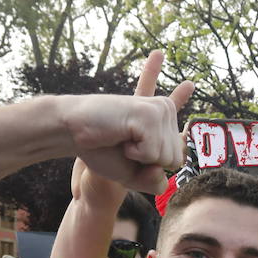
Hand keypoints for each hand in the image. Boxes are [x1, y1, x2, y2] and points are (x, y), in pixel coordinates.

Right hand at [64, 52, 194, 193]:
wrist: (73, 133)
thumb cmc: (102, 151)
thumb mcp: (133, 175)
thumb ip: (153, 182)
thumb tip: (162, 170)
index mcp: (163, 119)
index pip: (183, 145)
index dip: (170, 153)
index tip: (161, 75)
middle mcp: (165, 110)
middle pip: (175, 161)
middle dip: (148, 164)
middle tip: (126, 145)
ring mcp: (158, 110)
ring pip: (167, 158)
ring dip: (140, 158)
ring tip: (123, 138)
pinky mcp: (148, 113)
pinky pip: (153, 153)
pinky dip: (135, 154)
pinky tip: (122, 137)